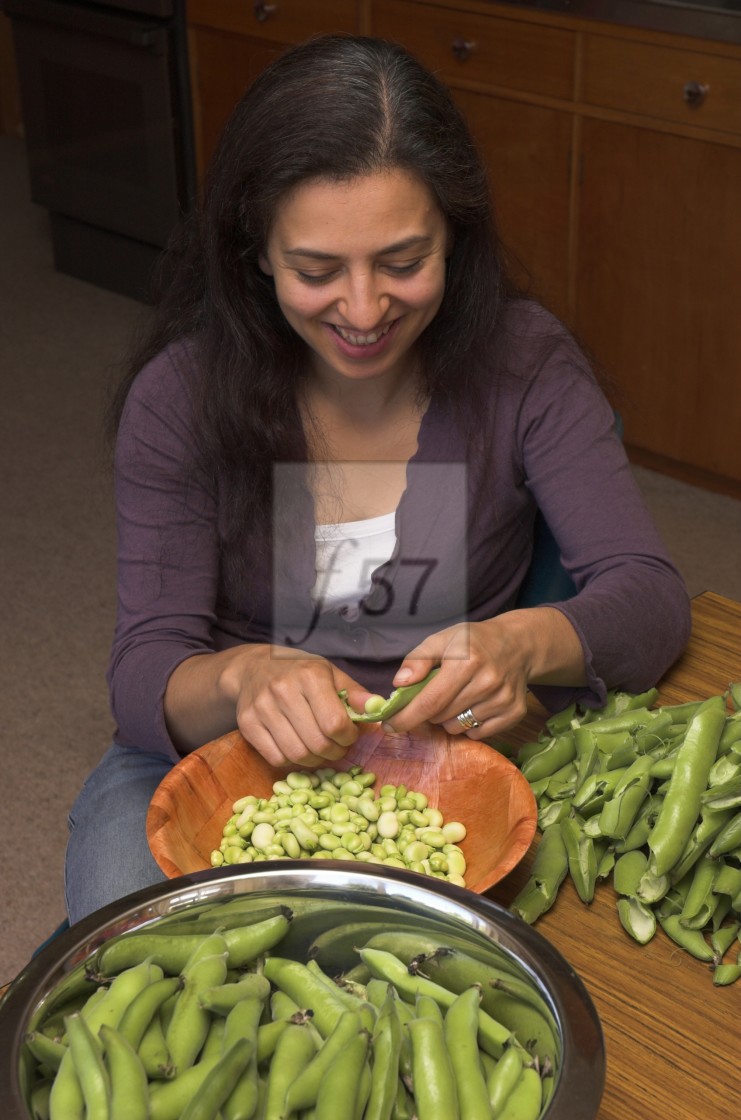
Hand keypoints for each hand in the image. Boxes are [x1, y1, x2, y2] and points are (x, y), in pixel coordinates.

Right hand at [220, 644, 368, 767]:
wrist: (254, 667)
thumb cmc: (300, 671)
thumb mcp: (330, 674)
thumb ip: (355, 693)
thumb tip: (378, 708)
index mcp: (310, 676)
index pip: (335, 723)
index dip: (348, 737)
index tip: (349, 735)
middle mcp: (283, 690)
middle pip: (317, 742)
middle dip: (335, 752)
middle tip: (338, 748)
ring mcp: (262, 708)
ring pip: (297, 754)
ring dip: (315, 760)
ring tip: (321, 750)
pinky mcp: (247, 724)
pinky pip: (276, 758)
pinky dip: (292, 761)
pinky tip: (299, 748)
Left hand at [382, 608, 585, 738]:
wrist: (517, 644)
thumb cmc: (472, 642)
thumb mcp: (441, 640)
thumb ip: (417, 660)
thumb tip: (399, 684)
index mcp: (466, 662)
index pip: (430, 701)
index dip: (406, 717)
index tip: (389, 726)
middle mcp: (488, 683)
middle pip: (441, 717)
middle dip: (429, 712)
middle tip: (436, 694)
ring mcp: (503, 700)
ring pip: (458, 728)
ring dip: (449, 719)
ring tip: (458, 697)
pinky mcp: (514, 713)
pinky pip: (479, 734)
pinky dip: (470, 725)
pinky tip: (475, 704)